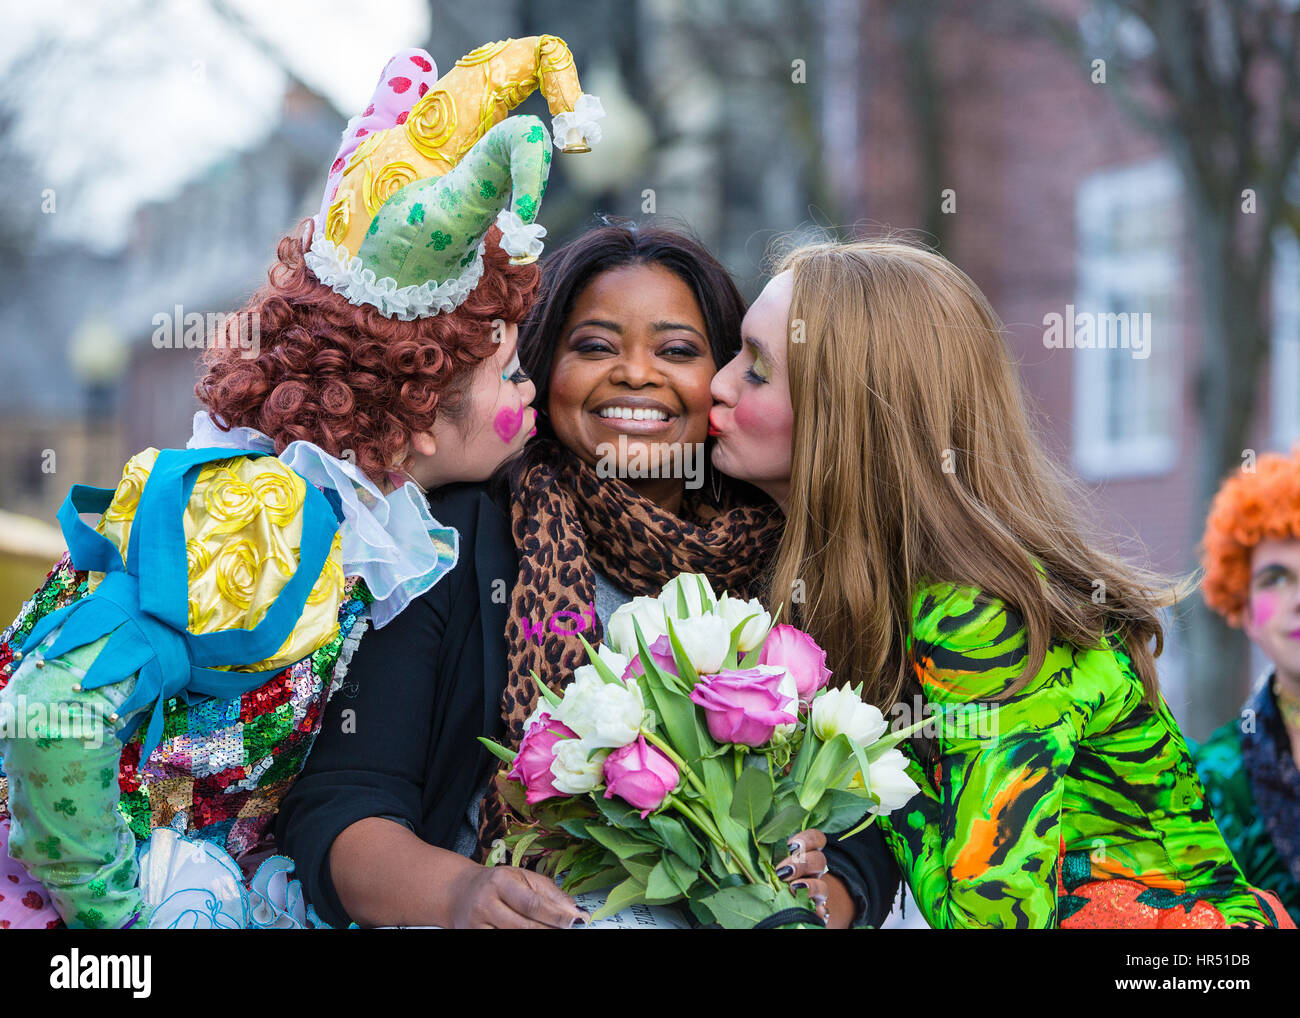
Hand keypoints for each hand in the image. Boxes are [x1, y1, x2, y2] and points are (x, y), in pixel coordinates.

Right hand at [450, 864, 590, 928]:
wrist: (460, 892)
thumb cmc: (498, 884)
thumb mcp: (524, 878)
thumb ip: (551, 894)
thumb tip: (576, 912)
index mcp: (500, 881)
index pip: (532, 903)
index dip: (556, 916)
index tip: (576, 921)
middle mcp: (485, 903)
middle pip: (524, 926)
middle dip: (549, 930)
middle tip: (569, 929)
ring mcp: (476, 924)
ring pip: (512, 937)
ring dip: (537, 936)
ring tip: (551, 931)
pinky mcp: (472, 936)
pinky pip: (500, 943)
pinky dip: (517, 941)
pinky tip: (531, 934)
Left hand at [776, 828, 852, 928]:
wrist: (787, 907)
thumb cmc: (772, 879)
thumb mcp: (770, 864)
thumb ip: (766, 856)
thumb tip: (748, 851)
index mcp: (804, 855)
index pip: (816, 839)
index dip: (808, 840)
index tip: (791, 846)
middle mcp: (813, 872)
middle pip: (819, 860)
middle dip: (801, 863)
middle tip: (782, 871)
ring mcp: (817, 892)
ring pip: (823, 885)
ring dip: (809, 886)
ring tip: (792, 889)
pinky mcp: (818, 911)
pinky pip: (823, 910)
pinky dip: (818, 910)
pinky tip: (810, 909)